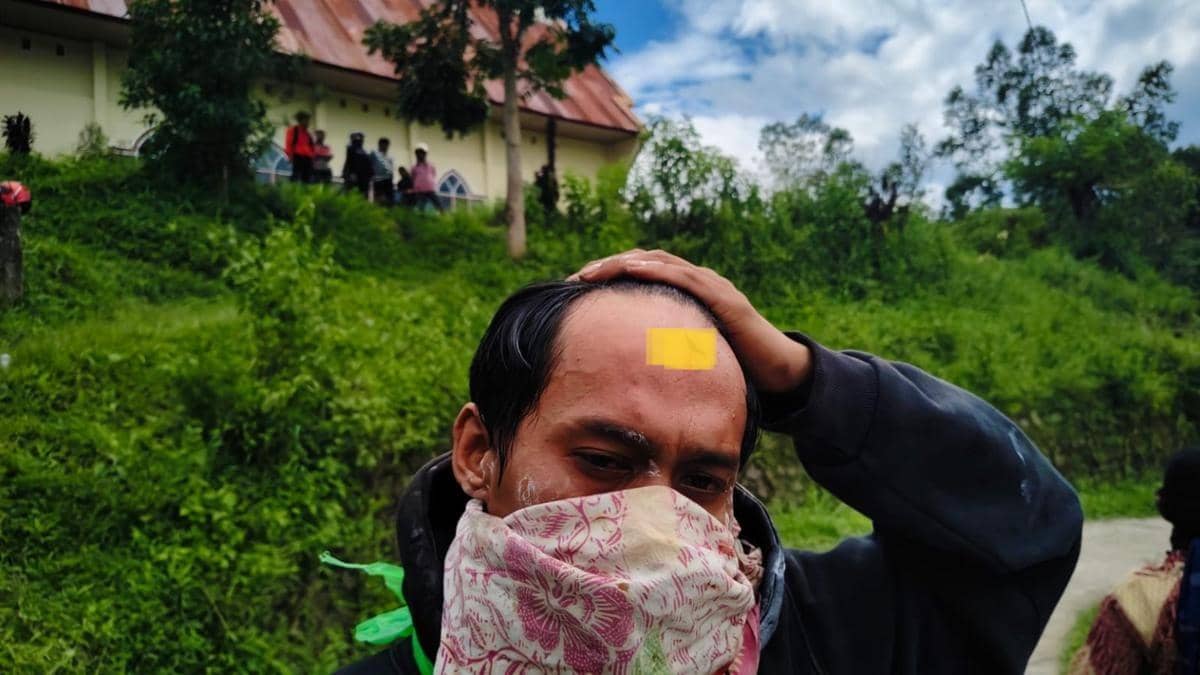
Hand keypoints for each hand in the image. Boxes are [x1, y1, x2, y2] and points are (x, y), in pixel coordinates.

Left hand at [566, 249, 811, 393]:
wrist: (777, 371)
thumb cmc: (732, 364)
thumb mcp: (685, 356)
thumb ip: (660, 352)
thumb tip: (622, 371)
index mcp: (684, 294)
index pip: (640, 274)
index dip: (608, 275)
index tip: (576, 286)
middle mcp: (696, 282)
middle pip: (644, 262)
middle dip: (608, 266)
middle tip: (576, 278)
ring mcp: (711, 285)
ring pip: (661, 262)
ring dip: (625, 263)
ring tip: (595, 271)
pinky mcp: (724, 297)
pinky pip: (687, 278)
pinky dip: (659, 270)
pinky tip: (635, 269)